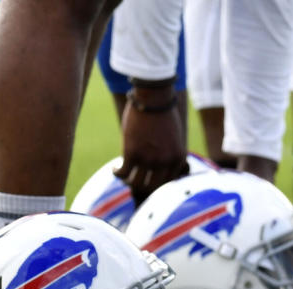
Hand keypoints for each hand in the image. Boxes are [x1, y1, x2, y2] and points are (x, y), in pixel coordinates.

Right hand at [114, 84, 187, 203]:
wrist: (154, 98)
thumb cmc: (163, 115)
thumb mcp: (174, 138)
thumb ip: (169, 155)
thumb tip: (158, 170)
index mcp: (178, 157)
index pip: (166, 183)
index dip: (154, 183)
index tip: (145, 178)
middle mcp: (165, 161)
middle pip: (150, 187)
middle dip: (141, 184)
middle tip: (133, 178)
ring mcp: (149, 158)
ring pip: (135, 183)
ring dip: (128, 180)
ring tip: (123, 173)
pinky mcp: (132, 153)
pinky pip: (122, 173)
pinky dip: (117, 173)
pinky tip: (115, 168)